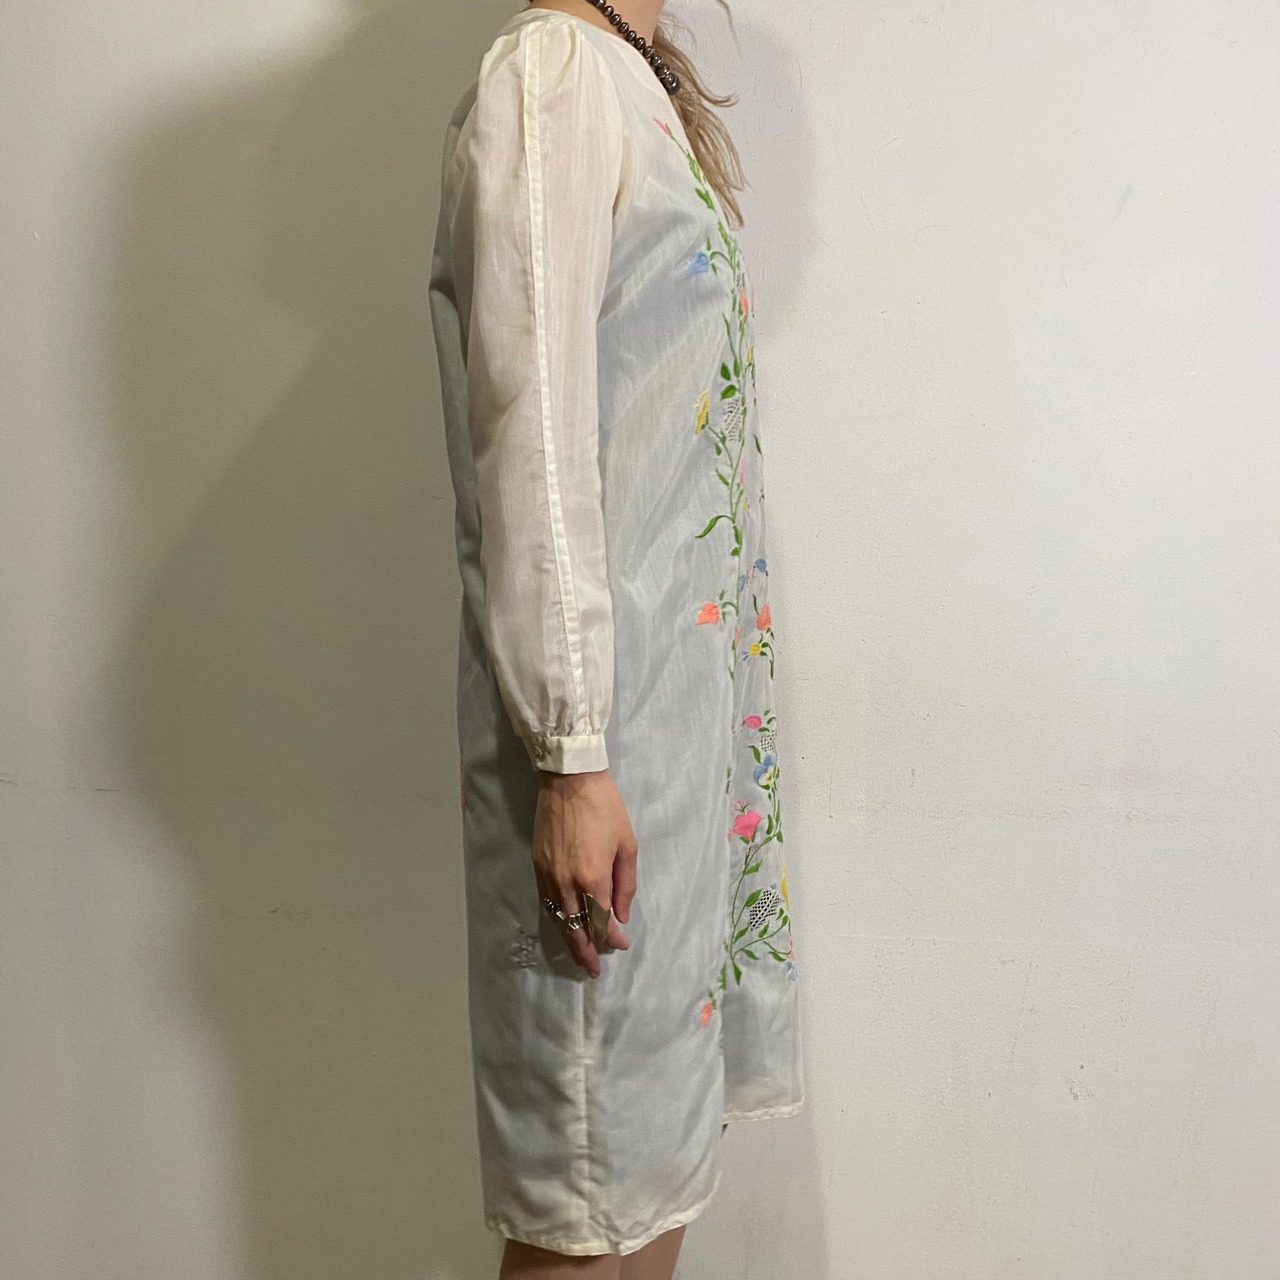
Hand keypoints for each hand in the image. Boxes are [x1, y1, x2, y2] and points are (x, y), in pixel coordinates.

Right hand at [532, 768, 637, 977]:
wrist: (569, 780)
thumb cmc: (605, 808)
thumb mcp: (627, 845)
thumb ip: (626, 884)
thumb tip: (621, 915)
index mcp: (592, 878)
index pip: (600, 920)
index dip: (610, 937)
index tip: (620, 944)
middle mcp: (566, 882)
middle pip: (574, 927)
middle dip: (584, 951)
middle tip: (591, 970)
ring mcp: (547, 874)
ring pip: (557, 917)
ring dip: (567, 938)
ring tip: (577, 954)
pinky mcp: (536, 864)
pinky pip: (545, 900)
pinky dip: (555, 917)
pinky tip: (563, 923)